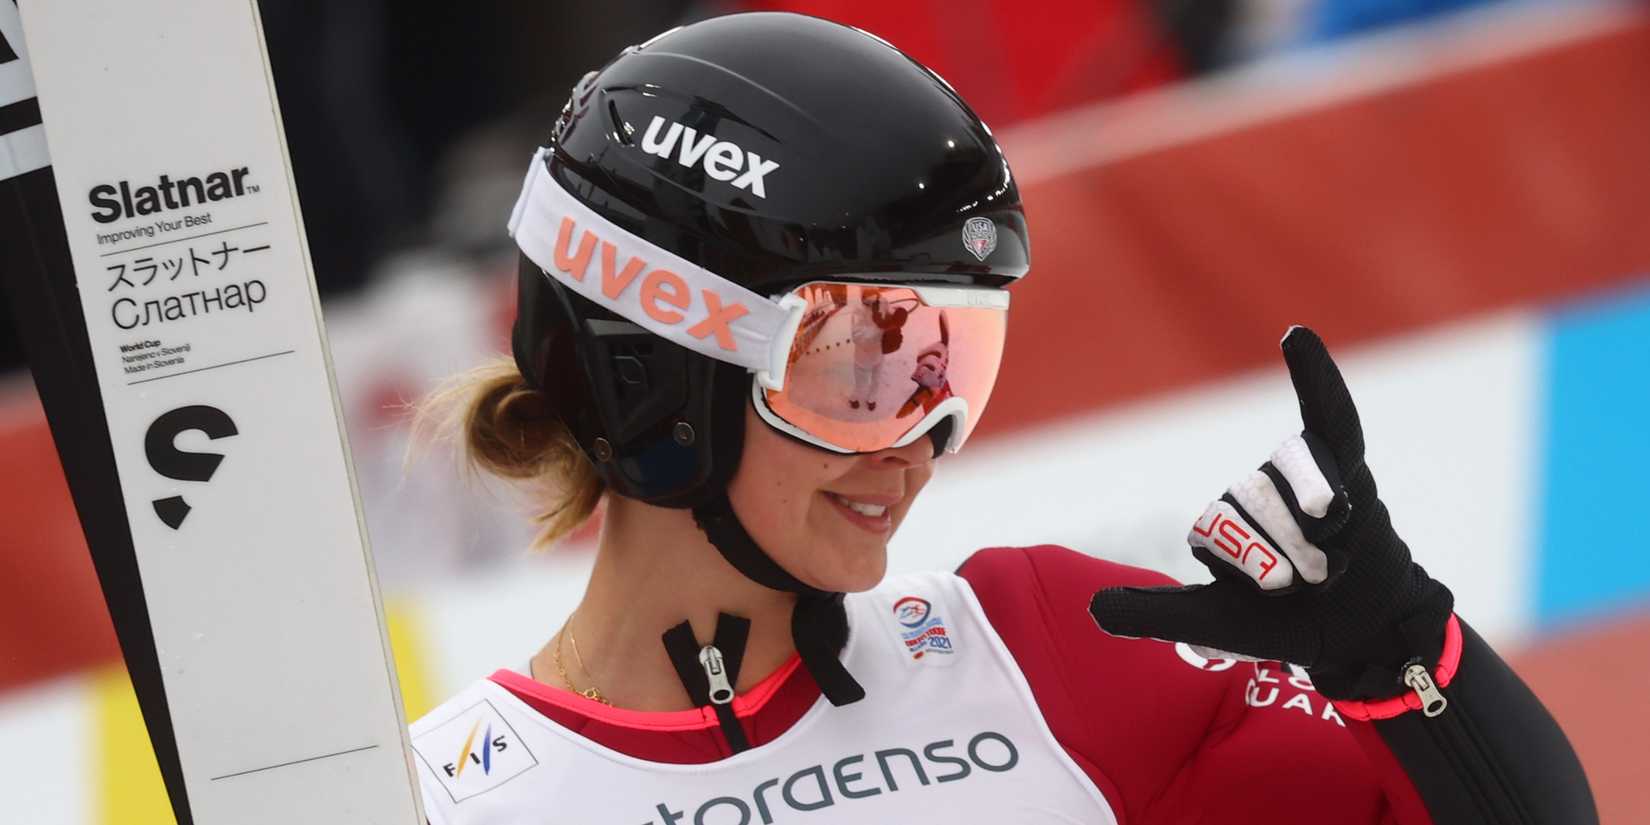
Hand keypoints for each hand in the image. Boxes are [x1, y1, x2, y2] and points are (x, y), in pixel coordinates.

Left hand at [1089, 326, 1453, 699]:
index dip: (1241, 566)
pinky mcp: (1347, 461)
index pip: (1213, 532)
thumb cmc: (1287, 620)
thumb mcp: (1214, 620)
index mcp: (1222, 521)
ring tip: (1332, 564)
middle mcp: (1257, 488)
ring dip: (1319, 539)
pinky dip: (1316, 375)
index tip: (1267, 592)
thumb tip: (1093, 607)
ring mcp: (1301, 473)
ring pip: (1301, 496)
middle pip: (1257, 511)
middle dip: (1288, 558)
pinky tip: (1296, 336)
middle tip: (1310, 583)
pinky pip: (1331, 412)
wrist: (1361, 631)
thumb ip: (1155, 614)